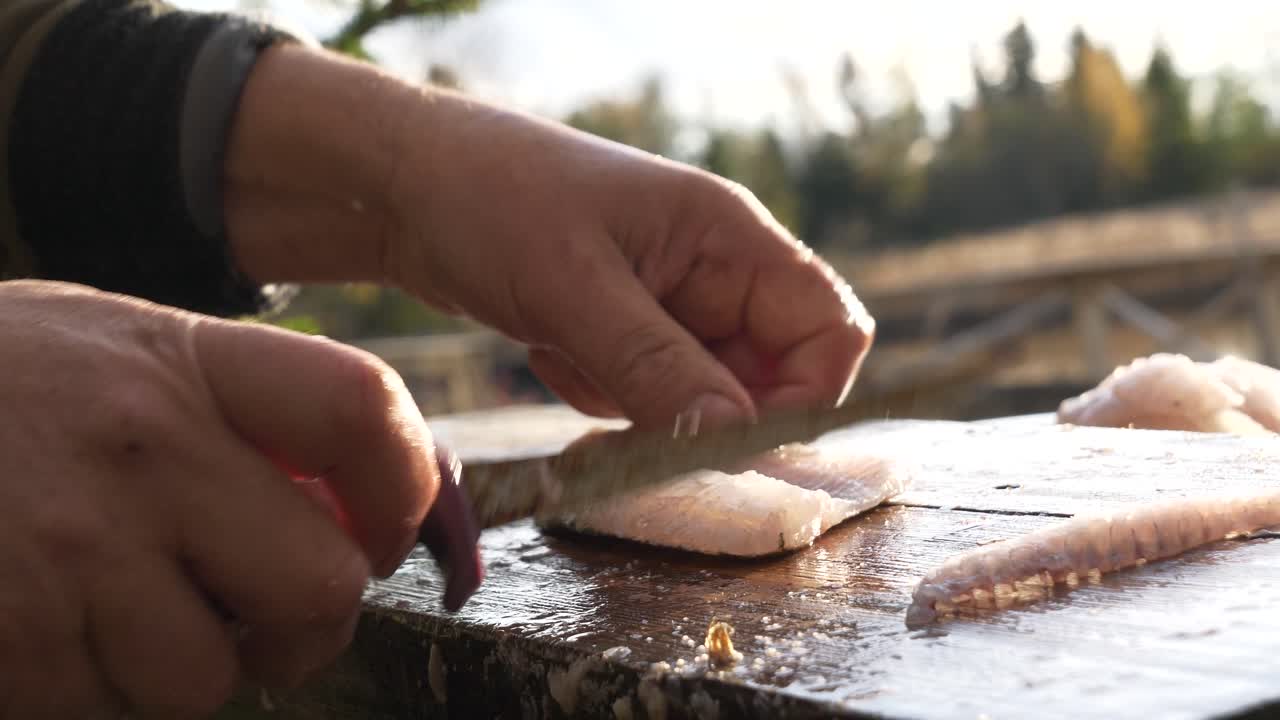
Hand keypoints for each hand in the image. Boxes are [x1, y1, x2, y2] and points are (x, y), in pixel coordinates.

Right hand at [0, 280, 442, 715]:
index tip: (383, 530)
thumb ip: (238, 413)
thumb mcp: (119, 354)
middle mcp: (140, 454)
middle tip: (263, 612)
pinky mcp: (10, 645)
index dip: (404, 487)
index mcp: (183, 365)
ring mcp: (67, 556)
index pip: (361, 413)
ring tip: (111, 602)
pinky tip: (41, 621)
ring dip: (179, 665)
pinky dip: (88, 687)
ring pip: (204, 678)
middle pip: (319, 588)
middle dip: (306, 625)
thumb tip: (355, 510)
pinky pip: (102, 708)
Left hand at [389, 99, 873, 428]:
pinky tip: (545, 345)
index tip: (733, 438)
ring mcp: (669, 303)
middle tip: (619, 412)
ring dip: (633, 402)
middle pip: (761, 379)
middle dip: (695, 411)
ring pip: (697, 398)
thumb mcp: (575, 287)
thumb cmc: (492, 201)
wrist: (403, 187)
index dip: (803, 396)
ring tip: (562, 347)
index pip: (829, 330)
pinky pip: (642, 395)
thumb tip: (733, 440)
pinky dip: (595, 389)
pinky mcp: (625, 329)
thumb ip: (658, 366)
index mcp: (729, 237)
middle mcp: (714, 272)